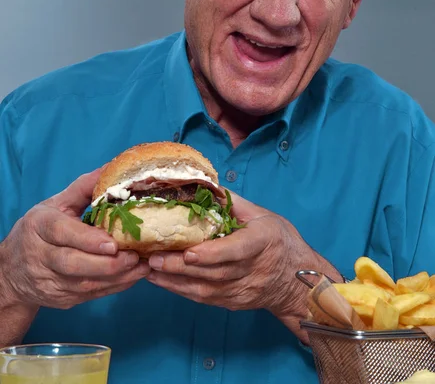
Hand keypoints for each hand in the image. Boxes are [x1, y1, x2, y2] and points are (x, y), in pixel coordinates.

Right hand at [0, 169, 149, 310]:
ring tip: (142, 266)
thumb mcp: (56, 204)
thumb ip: (84, 188)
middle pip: (72, 264)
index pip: (62, 233)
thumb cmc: (40, 229)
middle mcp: (40, 256)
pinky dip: (114, 287)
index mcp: (39, 226)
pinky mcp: (61, 299)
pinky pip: (90, 296)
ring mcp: (50, 281)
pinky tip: (133, 276)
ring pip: (84, 284)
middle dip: (107, 263)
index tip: (113, 243)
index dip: (88, 240)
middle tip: (134, 256)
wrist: (12, 270)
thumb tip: (111, 167)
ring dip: (117, 278)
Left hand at [146, 192, 339, 339]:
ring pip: (205, 289)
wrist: (296, 278)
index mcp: (262, 242)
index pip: (236, 250)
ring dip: (175, 281)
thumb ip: (234, 203)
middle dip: (180, 267)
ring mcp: (242, 290)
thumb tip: (206, 186)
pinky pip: (204, 298)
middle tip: (153, 257)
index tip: (189, 252)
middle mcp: (252, 270)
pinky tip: (162, 280)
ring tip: (149, 269)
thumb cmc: (279, 239)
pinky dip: (181, 290)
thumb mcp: (263, 215)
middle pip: (214, 273)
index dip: (212, 254)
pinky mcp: (232, 302)